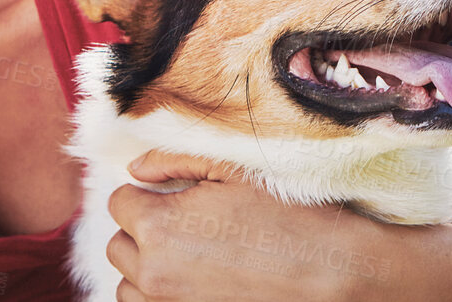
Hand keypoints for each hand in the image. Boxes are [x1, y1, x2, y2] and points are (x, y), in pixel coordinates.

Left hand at [103, 151, 437, 300]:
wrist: (333, 273)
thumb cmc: (291, 217)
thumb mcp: (235, 172)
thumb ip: (176, 162)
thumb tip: (135, 169)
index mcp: (159, 226)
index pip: (119, 202)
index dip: (147, 195)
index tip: (176, 197)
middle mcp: (154, 272)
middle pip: (118, 246)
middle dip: (144, 232)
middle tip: (185, 226)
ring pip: (129, 286)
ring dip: (148, 270)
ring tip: (190, 258)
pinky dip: (163, 295)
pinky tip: (197, 283)